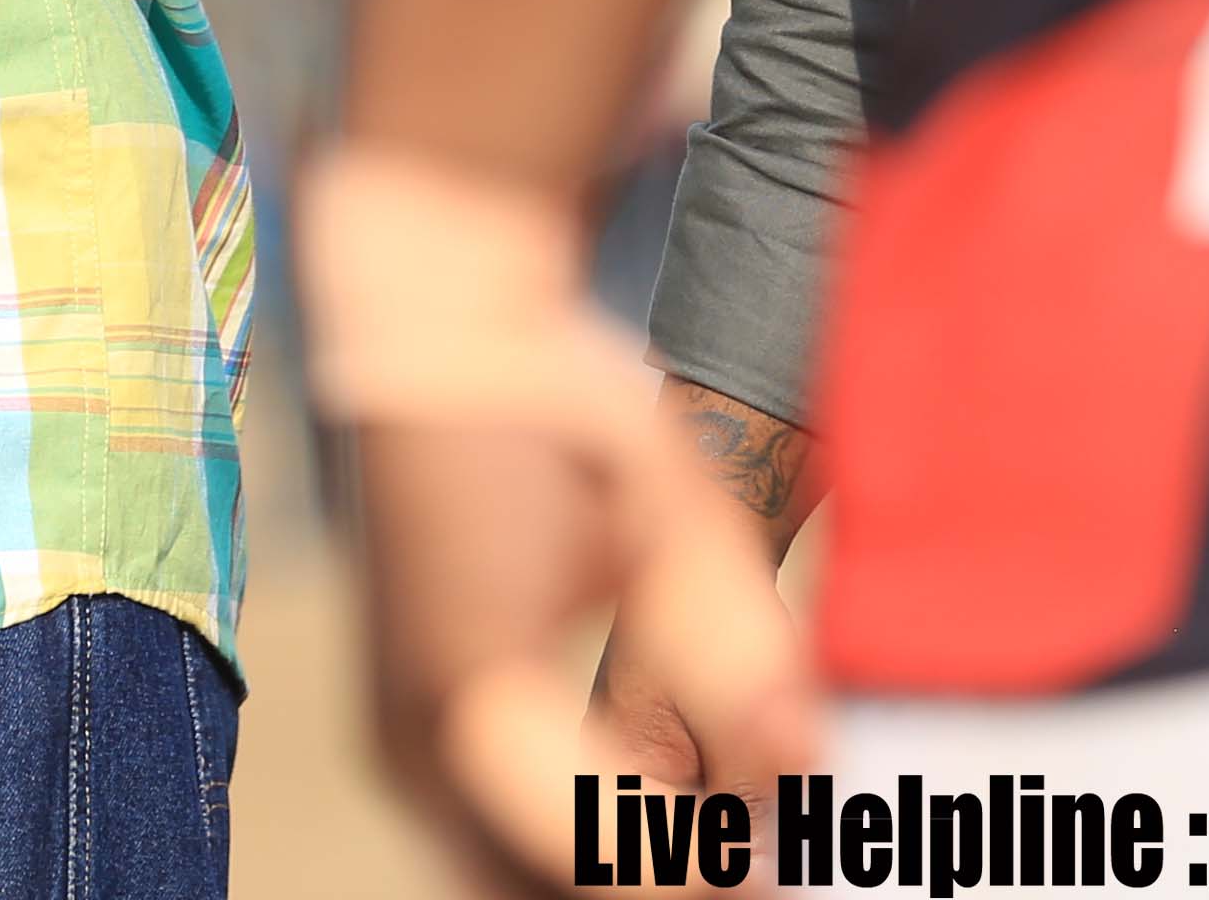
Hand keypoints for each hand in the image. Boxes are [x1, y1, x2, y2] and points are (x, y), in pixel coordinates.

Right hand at [355, 397, 815, 872]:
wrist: (436, 361)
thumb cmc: (564, 423)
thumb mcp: (672, 520)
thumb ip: (736, 648)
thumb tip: (806, 757)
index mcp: (482, 690)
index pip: (605, 849)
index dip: (700, 875)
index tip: (780, 874)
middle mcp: (419, 746)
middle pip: (546, 892)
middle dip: (657, 885)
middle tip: (758, 867)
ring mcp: (402, 755)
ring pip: (506, 886)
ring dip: (606, 877)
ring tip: (719, 850)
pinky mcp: (403, 750)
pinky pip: (485, 855)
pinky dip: (566, 862)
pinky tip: (650, 821)